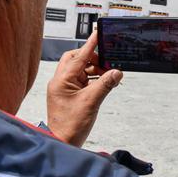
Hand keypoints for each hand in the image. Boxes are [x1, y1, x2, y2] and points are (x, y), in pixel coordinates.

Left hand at [46, 31, 121, 147]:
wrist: (62, 143)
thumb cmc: (70, 126)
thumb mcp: (91, 102)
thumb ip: (105, 84)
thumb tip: (117, 72)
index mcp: (62, 80)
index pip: (79, 56)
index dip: (91, 44)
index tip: (98, 33)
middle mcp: (60, 81)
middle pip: (76, 59)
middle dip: (92, 58)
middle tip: (107, 62)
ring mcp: (64, 88)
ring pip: (80, 70)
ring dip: (95, 70)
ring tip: (109, 75)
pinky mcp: (69, 94)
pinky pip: (82, 80)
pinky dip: (93, 79)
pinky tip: (104, 83)